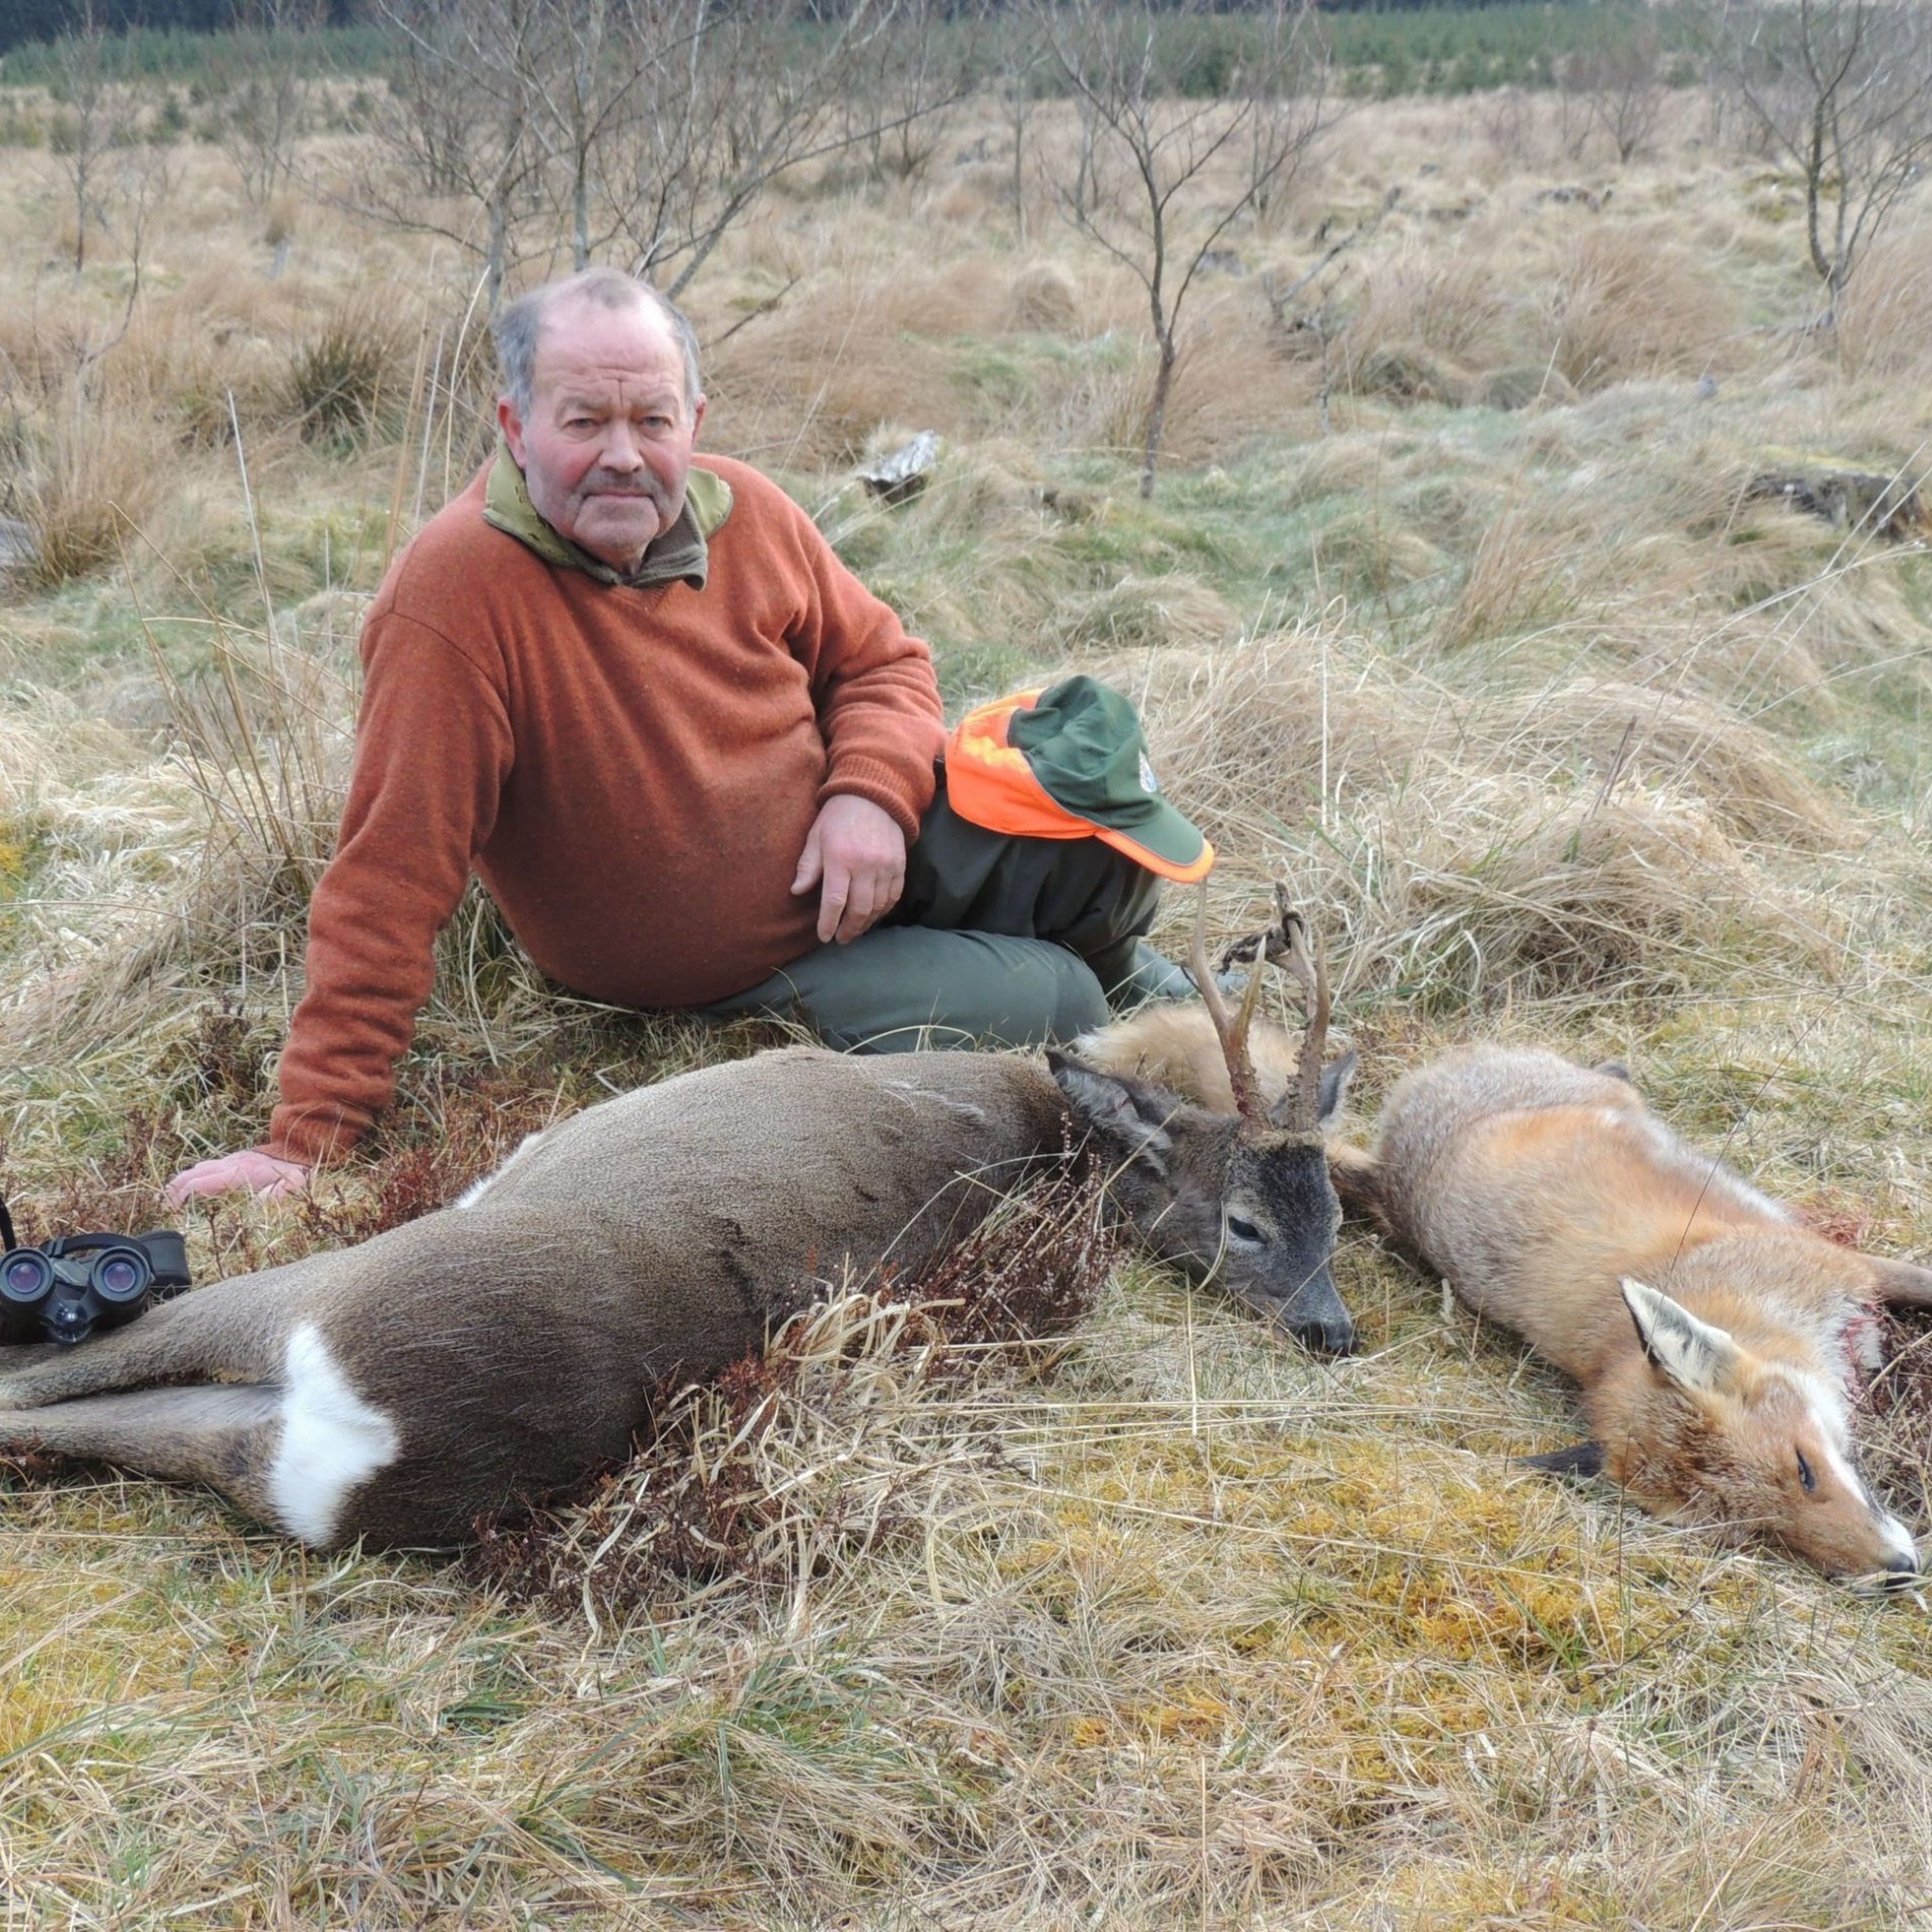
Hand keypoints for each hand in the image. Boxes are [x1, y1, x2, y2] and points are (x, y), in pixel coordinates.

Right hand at [165, 1150, 311, 1204]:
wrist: (300, 1144)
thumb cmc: (298, 1168)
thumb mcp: (297, 1181)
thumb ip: (282, 1191)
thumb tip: (261, 1202)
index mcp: (242, 1172)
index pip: (207, 1182)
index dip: (188, 1194)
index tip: (174, 1208)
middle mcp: (231, 1164)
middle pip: (194, 1174)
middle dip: (176, 1190)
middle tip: (163, 1208)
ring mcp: (229, 1160)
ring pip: (197, 1170)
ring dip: (180, 1183)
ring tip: (166, 1200)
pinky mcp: (231, 1161)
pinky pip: (205, 1168)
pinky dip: (191, 1177)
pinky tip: (184, 1188)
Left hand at [790, 795, 906, 944]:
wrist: (874, 795)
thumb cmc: (838, 817)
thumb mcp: (816, 837)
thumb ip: (808, 866)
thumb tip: (796, 891)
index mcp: (840, 858)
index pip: (835, 901)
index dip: (828, 923)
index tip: (824, 936)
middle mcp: (866, 865)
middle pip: (859, 909)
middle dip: (849, 929)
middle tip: (841, 939)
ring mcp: (886, 866)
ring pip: (877, 906)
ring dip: (866, 923)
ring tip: (855, 931)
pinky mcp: (900, 865)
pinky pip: (893, 896)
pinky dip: (883, 910)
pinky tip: (873, 916)